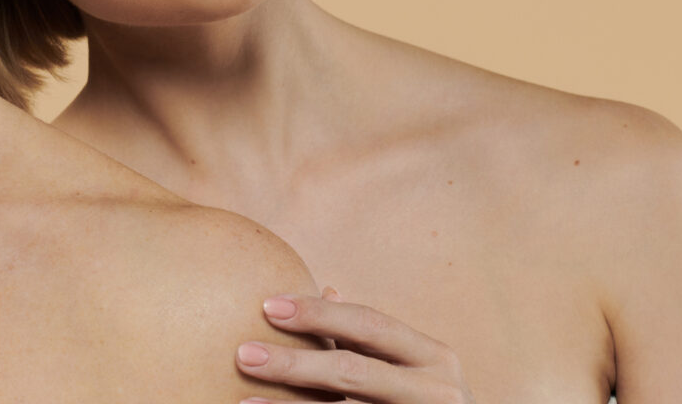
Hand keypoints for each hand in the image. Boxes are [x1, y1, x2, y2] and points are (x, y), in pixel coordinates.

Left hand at [236, 287, 474, 403]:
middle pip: (354, 371)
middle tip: (243, 354)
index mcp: (434, 358)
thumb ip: (370, 337)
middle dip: (294, 363)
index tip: (267, 306)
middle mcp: (438, 392)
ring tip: (244, 402)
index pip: (369, 325)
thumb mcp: (412, 368)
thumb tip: (327, 289)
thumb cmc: (426, 403)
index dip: (318, 314)